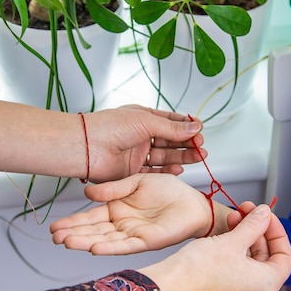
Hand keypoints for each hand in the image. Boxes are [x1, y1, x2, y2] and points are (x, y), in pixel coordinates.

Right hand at [50, 173, 220, 253]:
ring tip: (66, 242)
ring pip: (104, 239)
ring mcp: (132, 234)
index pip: (90, 217)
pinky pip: (124, 245)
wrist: (192, 202)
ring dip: (85, 242)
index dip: (73, 222)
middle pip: (93, 231)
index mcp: (117, 208)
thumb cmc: (169, 191)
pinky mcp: (145, 242)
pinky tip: (93, 248)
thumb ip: (113, 189)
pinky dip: (109, 247)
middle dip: (73, 234)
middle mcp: (121, 224)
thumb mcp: (137, 181)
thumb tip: (87, 193)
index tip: (54, 227)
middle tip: (54, 237)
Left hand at [84, 105, 206, 181]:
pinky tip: (180, 169)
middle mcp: (140, 136)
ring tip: (199, 157)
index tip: (200, 130)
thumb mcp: (147, 122)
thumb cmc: (110, 128)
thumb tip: (195, 127)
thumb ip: (172, 128)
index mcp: (143, 118)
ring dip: (182, 157)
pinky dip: (168, 171)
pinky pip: (154, 172)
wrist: (87, 147)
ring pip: (165, 156)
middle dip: (188, 144)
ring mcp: (137, 154)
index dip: (186, 127)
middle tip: (202, 147)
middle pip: (170, 140)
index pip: (170, 122)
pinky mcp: (132, 171)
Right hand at [138, 204, 290, 290]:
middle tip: (246, 211)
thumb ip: (254, 225)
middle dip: (256, 231)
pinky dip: (232, 253)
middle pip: (266, 258)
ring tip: (231, 219)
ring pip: (248, 264)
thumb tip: (264, 214)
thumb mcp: (232, 240)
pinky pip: (234, 272)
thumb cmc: (199, 269)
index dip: (277, 231)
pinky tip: (222, 236)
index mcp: (267, 285)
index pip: (285, 256)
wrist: (170, 287)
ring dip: (243, 239)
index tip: (265, 216)